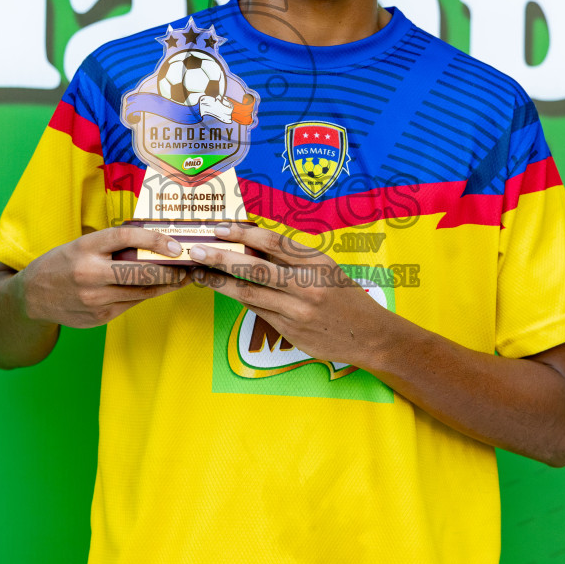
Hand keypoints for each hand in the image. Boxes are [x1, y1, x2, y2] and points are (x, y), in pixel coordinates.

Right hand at [17, 226, 191, 328]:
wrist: (32, 298)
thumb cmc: (61, 264)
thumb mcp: (80, 245)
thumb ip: (111, 245)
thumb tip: (152, 240)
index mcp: (84, 248)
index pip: (126, 237)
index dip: (155, 239)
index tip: (176, 244)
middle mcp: (89, 273)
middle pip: (140, 271)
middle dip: (170, 270)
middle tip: (189, 265)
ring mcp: (95, 298)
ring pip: (141, 292)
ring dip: (166, 285)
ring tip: (182, 277)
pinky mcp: (100, 316)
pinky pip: (131, 304)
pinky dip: (147, 295)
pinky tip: (159, 289)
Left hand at [188, 223, 399, 369]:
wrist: (369, 335)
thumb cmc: (344, 295)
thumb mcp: (324, 267)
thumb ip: (290, 257)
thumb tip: (250, 242)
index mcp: (317, 262)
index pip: (273, 242)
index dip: (243, 233)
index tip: (220, 228)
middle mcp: (308, 285)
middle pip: (254, 268)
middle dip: (220, 258)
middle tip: (196, 251)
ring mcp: (298, 311)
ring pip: (249, 293)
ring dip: (219, 282)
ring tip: (198, 272)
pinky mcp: (290, 331)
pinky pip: (256, 310)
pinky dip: (237, 298)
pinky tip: (222, 289)